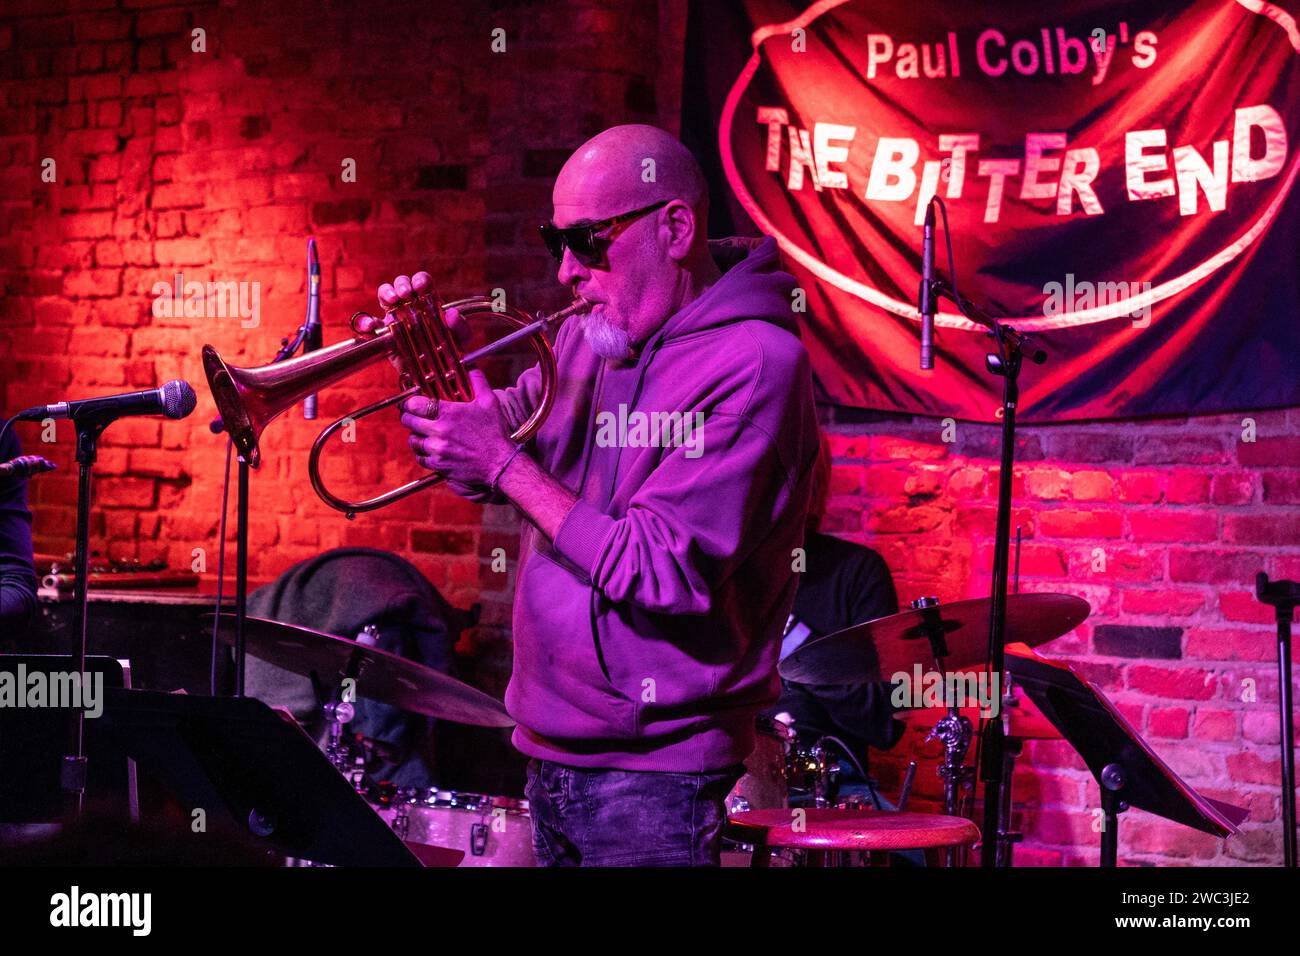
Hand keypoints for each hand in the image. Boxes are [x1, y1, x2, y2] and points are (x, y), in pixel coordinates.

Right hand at [358, 271, 469, 347]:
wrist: (436, 374)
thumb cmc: (450, 351)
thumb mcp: (460, 340)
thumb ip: (460, 327)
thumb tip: (451, 314)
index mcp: (429, 301)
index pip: (422, 282)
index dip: (420, 280)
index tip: (421, 287)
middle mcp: (411, 305)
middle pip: (401, 284)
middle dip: (402, 284)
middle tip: (406, 294)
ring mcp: (395, 318)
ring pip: (385, 296)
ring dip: (386, 293)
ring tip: (393, 301)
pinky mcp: (384, 334)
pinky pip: (371, 324)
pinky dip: (366, 322)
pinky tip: (369, 325)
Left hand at [399, 368, 515, 488]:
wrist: (500, 463)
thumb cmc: (495, 432)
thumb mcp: (489, 402)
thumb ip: (477, 381)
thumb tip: (470, 365)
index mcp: (448, 413)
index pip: (413, 404)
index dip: (409, 402)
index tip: (410, 402)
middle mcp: (438, 431)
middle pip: (408, 421)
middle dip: (408, 416)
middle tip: (413, 415)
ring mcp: (437, 449)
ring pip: (412, 440)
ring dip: (415, 435)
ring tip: (422, 433)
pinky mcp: (438, 465)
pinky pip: (420, 458)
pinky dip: (422, 453)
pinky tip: (430, 449)